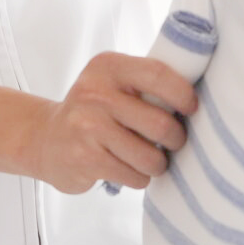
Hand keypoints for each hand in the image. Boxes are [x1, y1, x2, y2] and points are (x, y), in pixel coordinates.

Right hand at [22, 52, 196, 192]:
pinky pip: (134, 175)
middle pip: (160, 122)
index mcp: (108, 67)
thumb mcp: (112, 83)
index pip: (158, 74)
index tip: (192, 109)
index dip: (183, 94)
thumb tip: (196, 98)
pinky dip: (139, 177)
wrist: (46, 139)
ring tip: (151, 159)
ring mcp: (88, 126)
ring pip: (149, 156)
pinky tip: (129, 169)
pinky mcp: (85, 158)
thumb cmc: (93, 112)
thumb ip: (145, 83)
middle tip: (174, 143)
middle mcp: (95, 93)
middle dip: (176, 139)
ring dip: (158, 164)